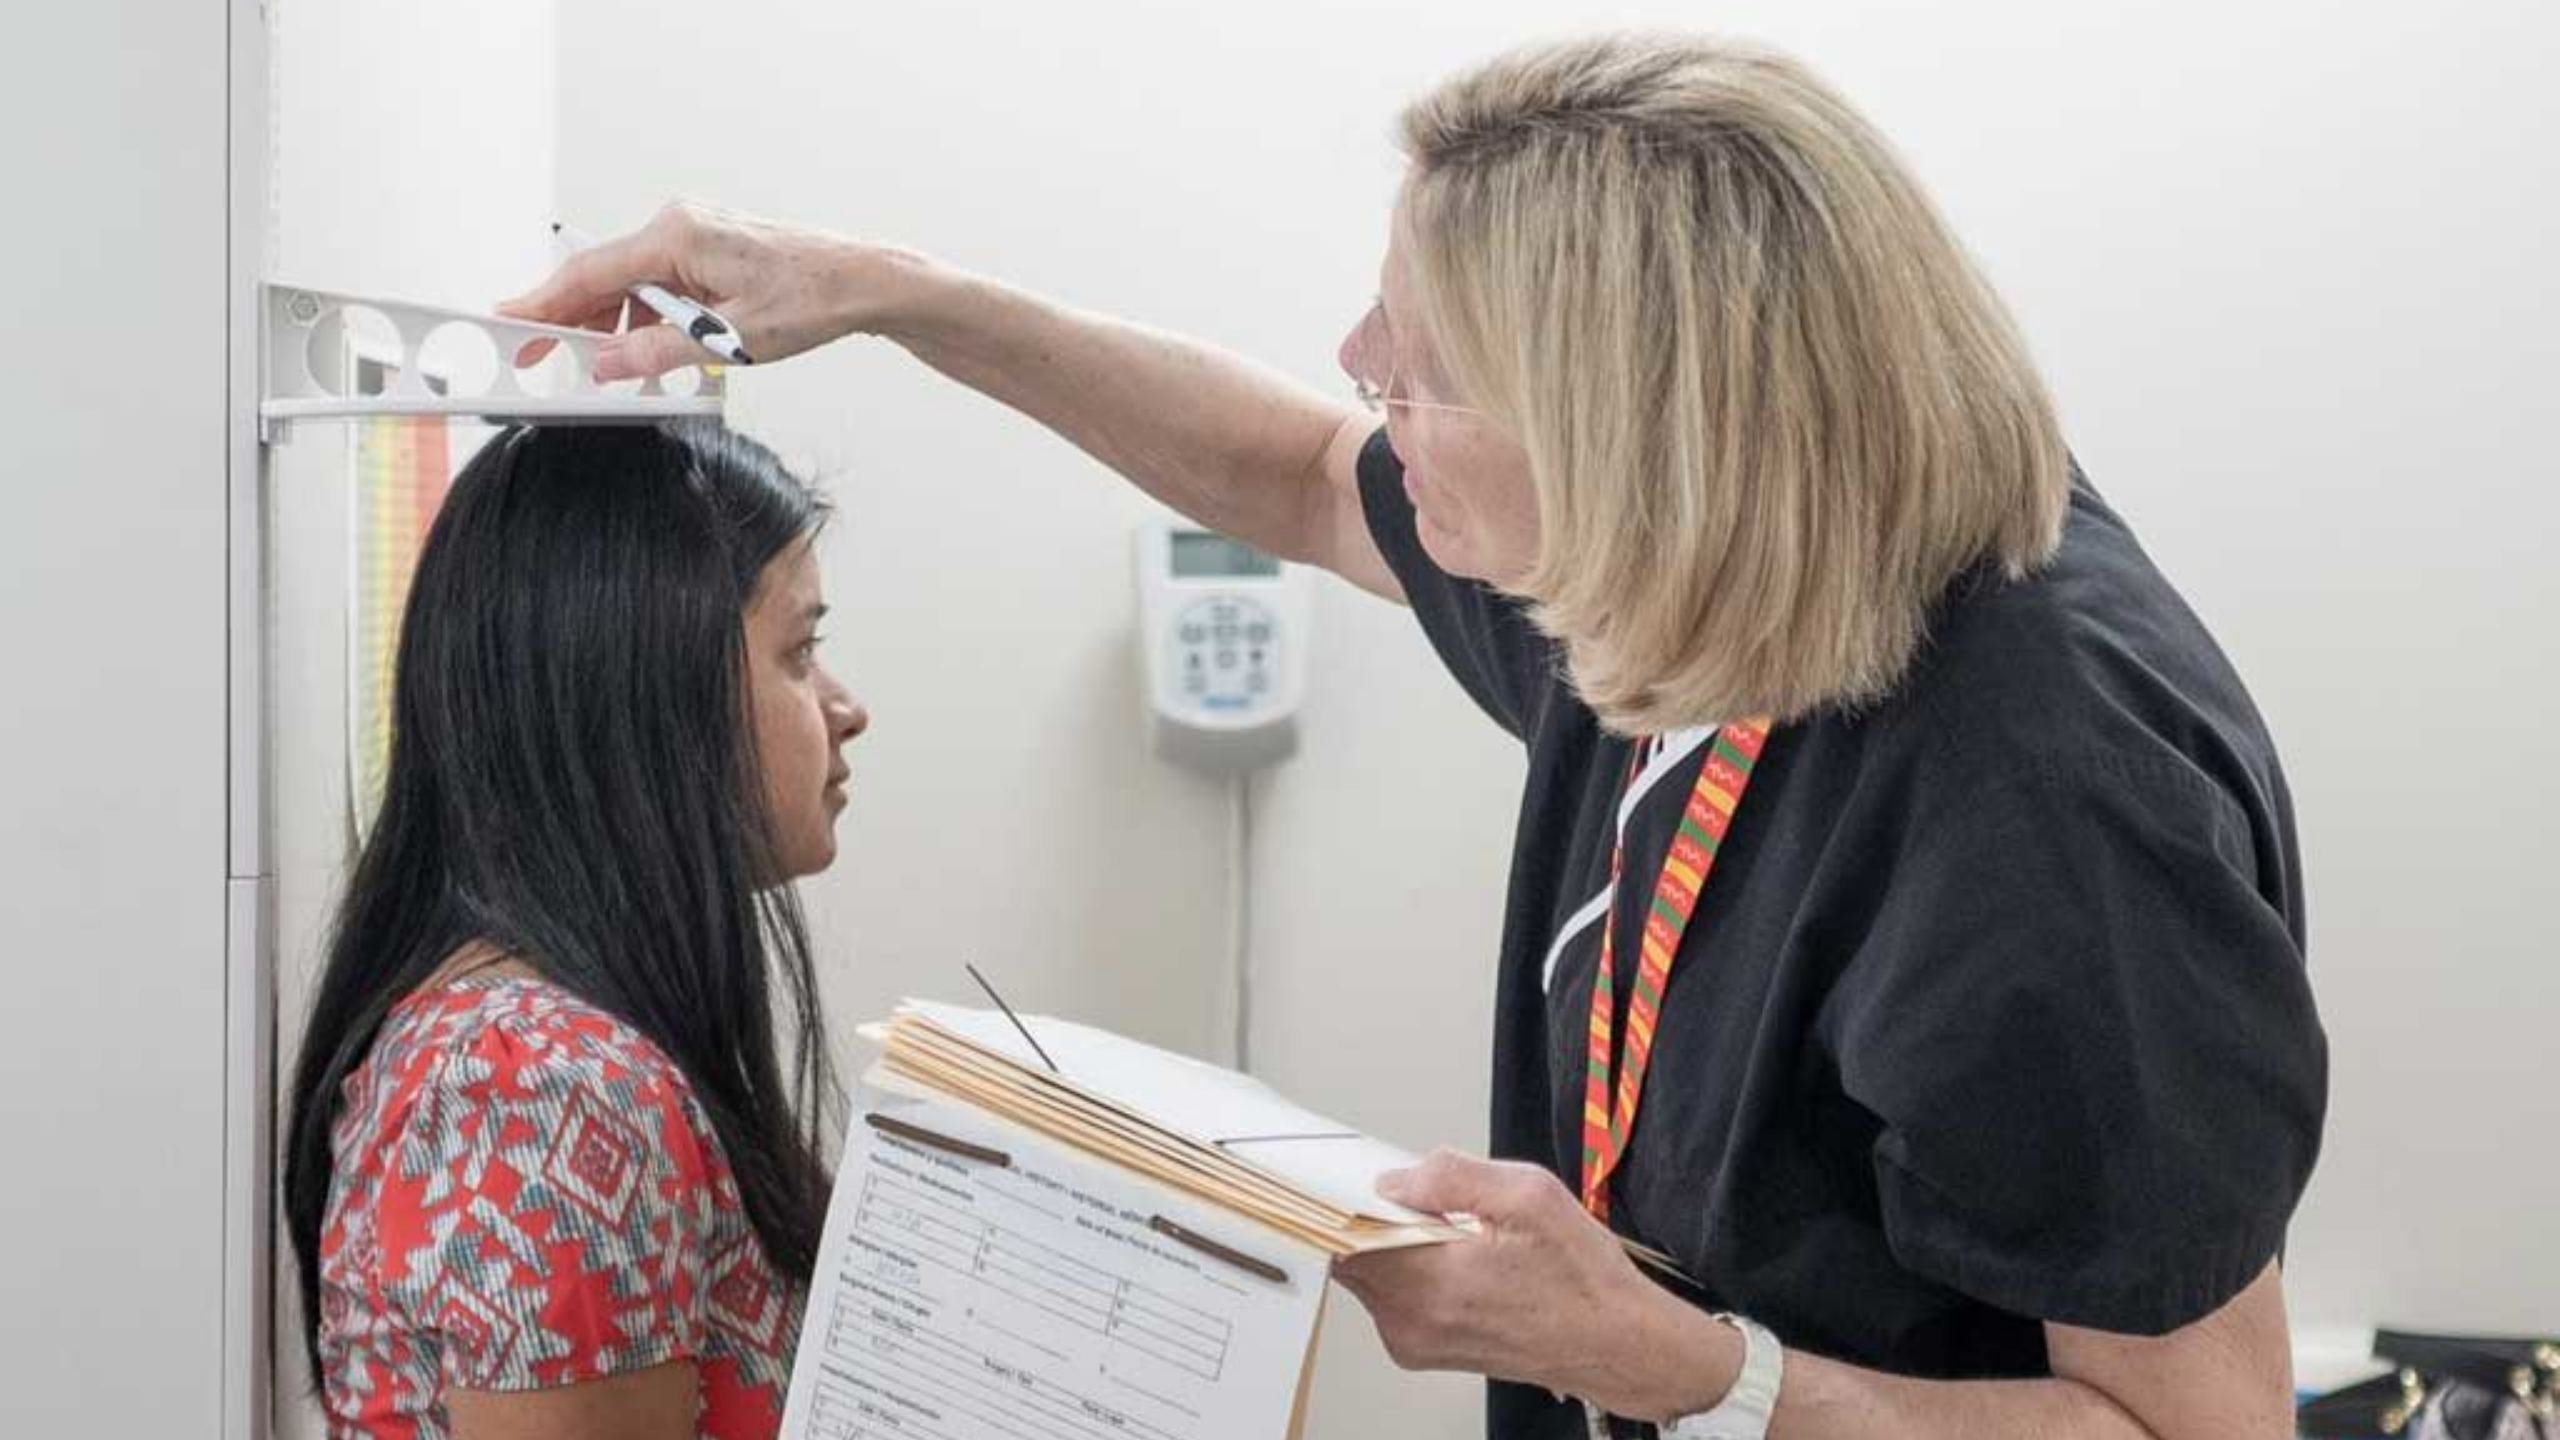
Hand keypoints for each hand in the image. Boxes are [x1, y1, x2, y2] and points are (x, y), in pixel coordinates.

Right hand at [499, 200, 900, 379]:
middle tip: (537, 358)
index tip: (506, 323)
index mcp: (677, 234)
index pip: (589, 274)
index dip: (542, 303)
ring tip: (605, 370)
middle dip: (572, 322)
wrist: (862, 281)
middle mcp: (679, 223)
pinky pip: (658, 283)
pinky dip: (646, 316)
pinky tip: (647, 350)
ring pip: (631, 284)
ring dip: (616, 326)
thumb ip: (658, 352)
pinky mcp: (708, 247)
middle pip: (603, 278)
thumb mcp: (730, 339)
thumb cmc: (811, 298)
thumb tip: (604, 365)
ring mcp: (694, 232)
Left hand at [1331, 1149, 1739, 1423]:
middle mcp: (1412, 1322)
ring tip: (1452, 1229)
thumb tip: (1396, 1178)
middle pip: (1352, 1253)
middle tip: (1419, 1195)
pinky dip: (1412, 1267)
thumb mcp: (1529, 1196)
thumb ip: (1451, 1177)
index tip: (1355, 1176)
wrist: (1618, 1344)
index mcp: (1429, 1284)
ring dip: (1397, 1241)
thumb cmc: (1583, 1278)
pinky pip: (1394, 1294)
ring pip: (1372, 1273)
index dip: (1344, 1197)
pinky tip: (1456, 1255)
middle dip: (1376, 1215)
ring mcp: (1415, 1342)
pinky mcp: (1425, 1349)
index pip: (1342, 1237)